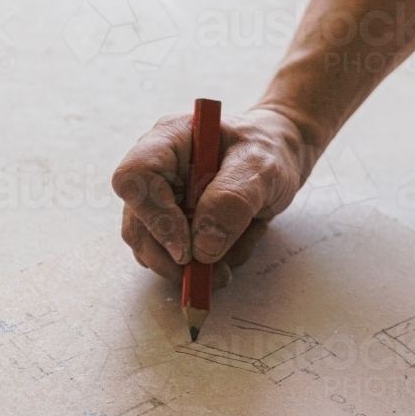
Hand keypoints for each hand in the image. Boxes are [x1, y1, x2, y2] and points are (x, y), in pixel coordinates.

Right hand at [112, 108, 308, 287]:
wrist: (279, 158)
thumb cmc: (268, 150)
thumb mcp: (261, 168)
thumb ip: (233, 200)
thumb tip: (202, 246)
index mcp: (169, 140)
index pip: (135, 178)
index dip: (154, 217)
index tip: (187, 249)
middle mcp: (157, 171)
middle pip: (137, 223)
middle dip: (171, 258)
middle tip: (211, 274)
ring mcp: (161, 200)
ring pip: (151, 248)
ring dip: (190, 267)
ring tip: (232, 257)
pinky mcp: (173, 224)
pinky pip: (173, 258)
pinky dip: (204, 266)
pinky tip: (232, 247)